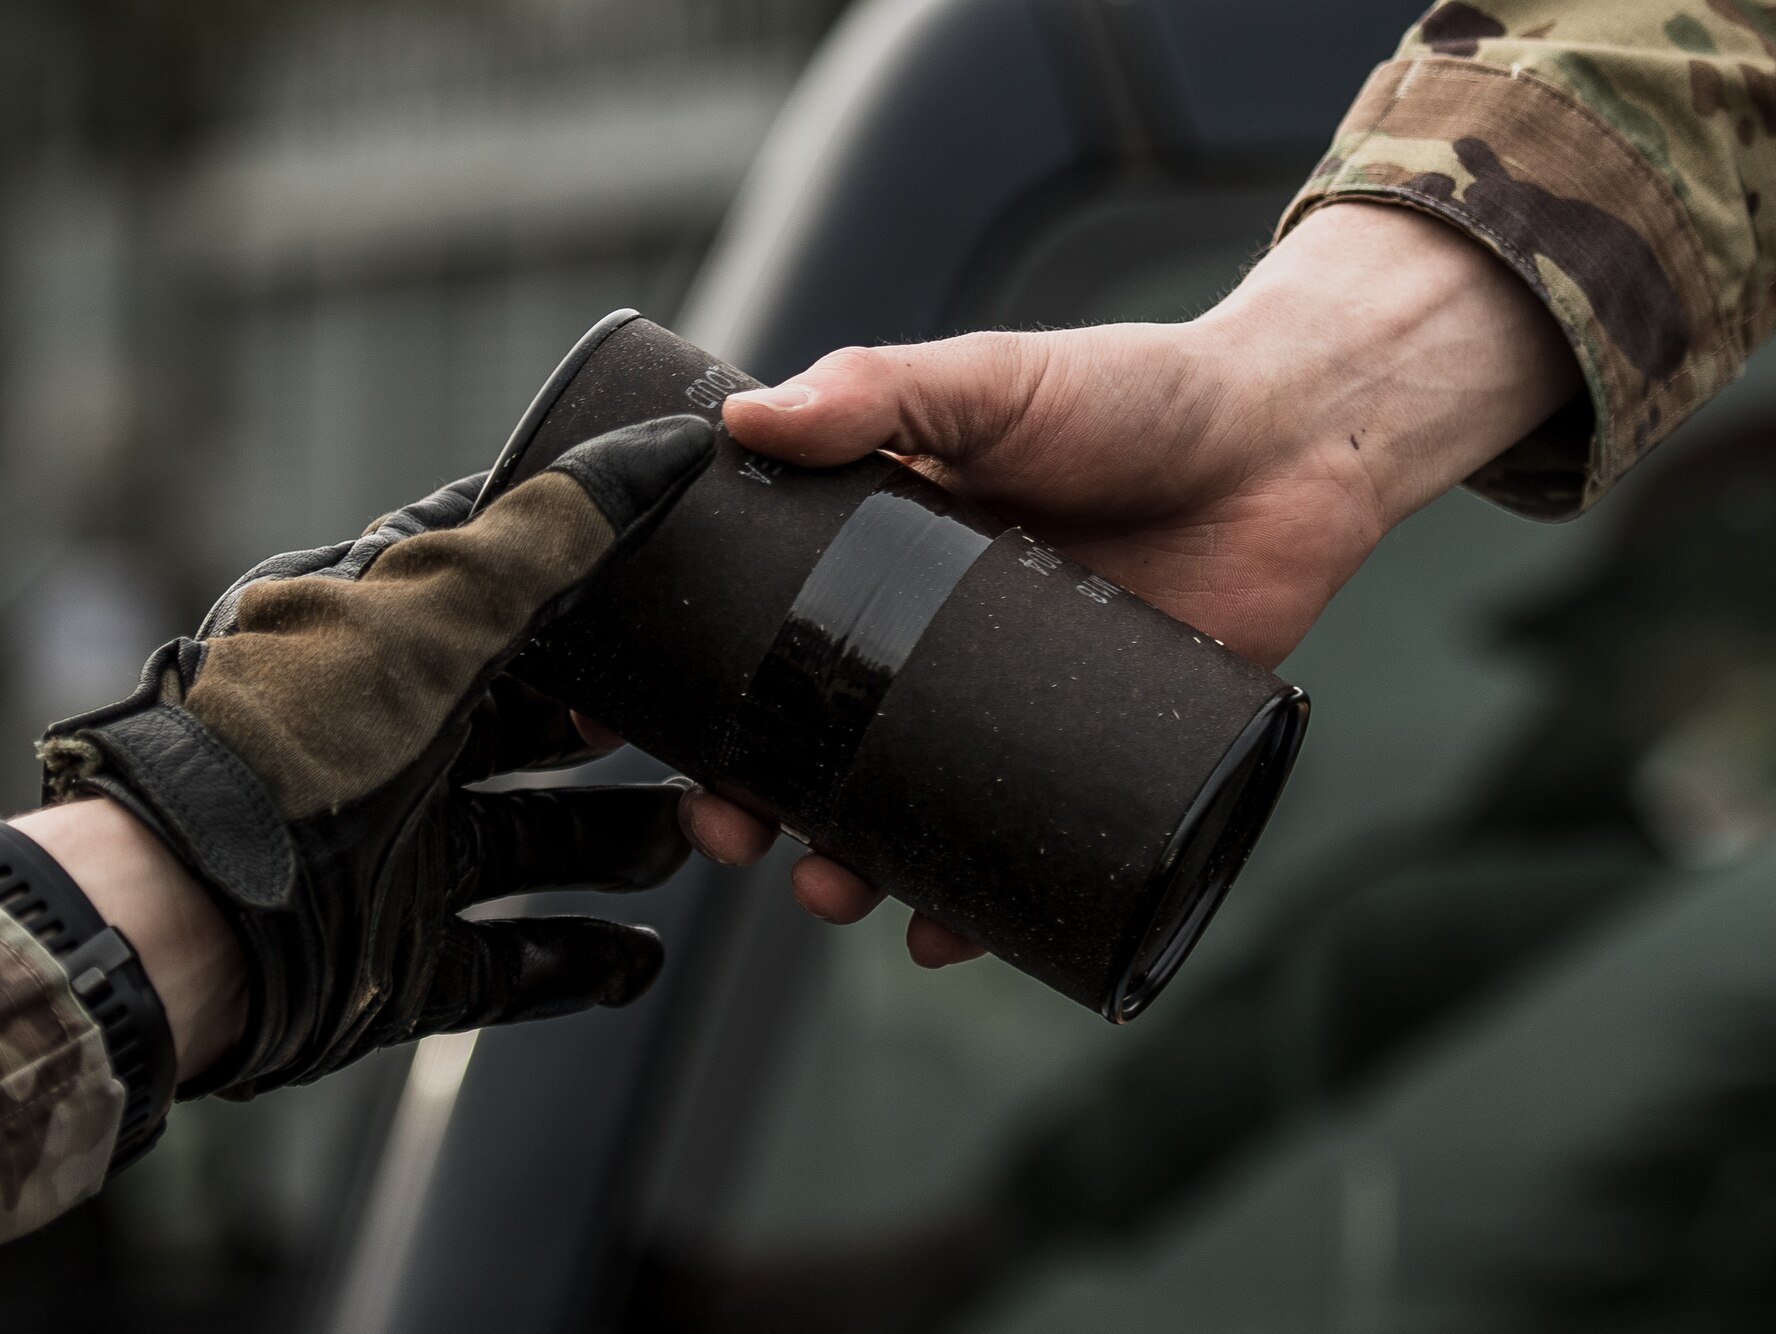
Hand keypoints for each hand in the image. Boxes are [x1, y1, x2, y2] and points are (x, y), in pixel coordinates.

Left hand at [37, 416, 715, 1096]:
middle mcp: (383, 742)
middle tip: (703, 733)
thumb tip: (662, 449)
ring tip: (696, 840)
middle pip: (529, 728)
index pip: (492, 592)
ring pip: (533, 842)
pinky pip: (507, 963)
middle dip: (622, 735)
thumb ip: (550, 537)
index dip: (581, 581)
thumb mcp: (436, 611)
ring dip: (620, 843)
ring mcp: (389, 855)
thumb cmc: (294, 740)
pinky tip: (641, 956)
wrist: (186, 916)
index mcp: (375, 641)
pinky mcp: (392, 960)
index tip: (670, 579)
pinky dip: (579, 962)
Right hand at [687, 202, 1582, 965]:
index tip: (649, 731)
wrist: (1293, 443)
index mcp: (884, 555)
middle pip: (814, 743)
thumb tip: (744, 421)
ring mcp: (1005, 705)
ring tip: (831, 888)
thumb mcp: (989, 380)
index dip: (702, 687)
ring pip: (901, 811)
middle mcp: (930, 642)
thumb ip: (876, 391)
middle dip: (758, 804)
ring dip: (848, 866)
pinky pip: (1019, 850)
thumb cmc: (1135, 394)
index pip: (764, 634)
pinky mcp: (1090, 756)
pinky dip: (974, 907)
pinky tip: (942, 934)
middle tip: (735, 833)